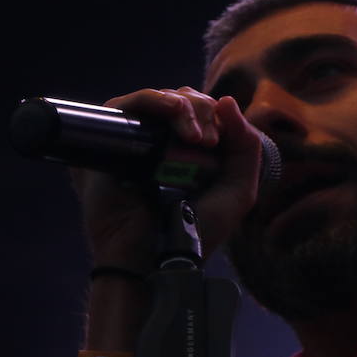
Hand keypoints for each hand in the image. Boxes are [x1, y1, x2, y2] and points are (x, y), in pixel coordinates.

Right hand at [70, 87, 264, 271]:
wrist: (155, 257)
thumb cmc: (195, 231)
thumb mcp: (237, 191)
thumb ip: (246, 147)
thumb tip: (227, 101)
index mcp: (189, 151)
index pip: (203, 112)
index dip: (216, 116)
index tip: (218, 142)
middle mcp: (159, 142)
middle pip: (183, 99)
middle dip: (203, 111)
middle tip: (207, 142)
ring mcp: (134, 140)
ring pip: (159, 99)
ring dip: (183, 107)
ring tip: (194, 136)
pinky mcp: (109, 140)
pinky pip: (127, 104)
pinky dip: (153, 100)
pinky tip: (172, 112)